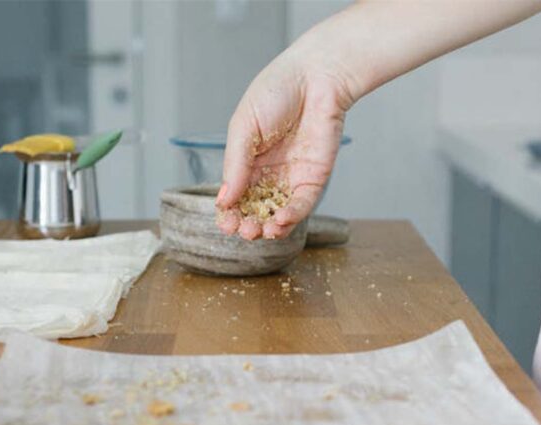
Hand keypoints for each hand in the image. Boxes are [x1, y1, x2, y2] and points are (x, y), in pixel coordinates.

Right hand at [215, 53, 351, 239]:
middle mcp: (268, 174)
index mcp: (247, 161)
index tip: (224, 224)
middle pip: (254, 209)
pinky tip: (279, 221)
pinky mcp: (314, 180)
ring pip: (277, 213)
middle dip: (247, 224)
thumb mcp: (244, 127)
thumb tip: (224, 200)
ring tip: (258, 231)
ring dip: (267, 228)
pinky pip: (301, 205)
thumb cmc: (276, 92)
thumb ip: (234, 164)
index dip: (228, 213)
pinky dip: (291, 217)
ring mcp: (291, 179)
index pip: (234, 196)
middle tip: (242, 231)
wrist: (316, 77)